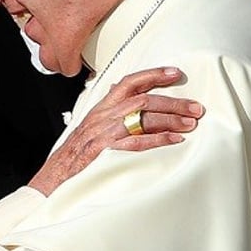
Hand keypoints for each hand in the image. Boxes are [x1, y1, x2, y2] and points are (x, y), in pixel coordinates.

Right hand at [29, 67, 203, 195]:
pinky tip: (176, 140)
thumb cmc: (75, 154)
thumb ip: (108, 110)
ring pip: (142, 117)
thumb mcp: (90, 126)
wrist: (55, 177)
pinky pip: (137, 142)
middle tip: (196, 108)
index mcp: (101, 109)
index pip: (129, 83)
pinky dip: (159, 139)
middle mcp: (104, 117)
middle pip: (143, 100)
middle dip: (173, 102)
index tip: (175, 73)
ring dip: (170, 119)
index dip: (153, 75)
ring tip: (191, 124)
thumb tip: (121, 89)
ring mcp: (105, 133)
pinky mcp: (106, 152)